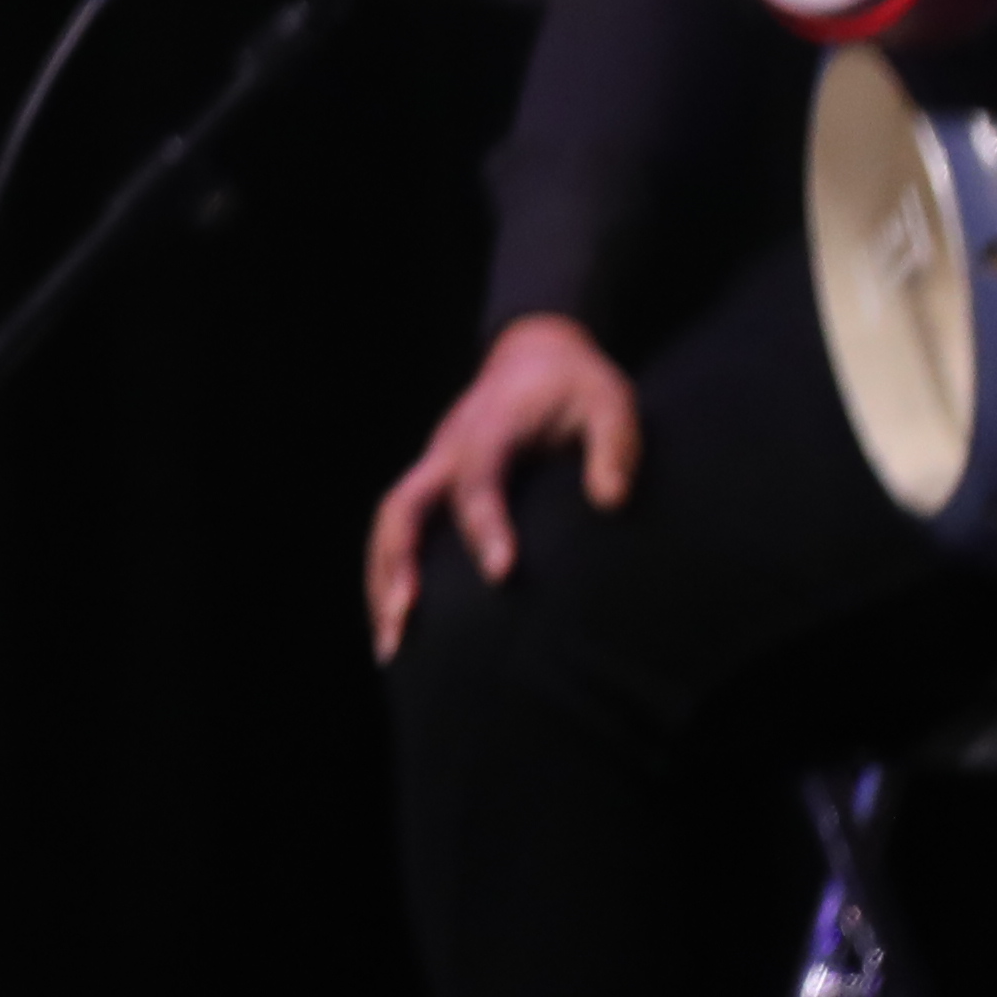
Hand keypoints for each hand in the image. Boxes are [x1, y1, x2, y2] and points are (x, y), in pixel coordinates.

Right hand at [364, 312, 636, 657]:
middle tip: (406, 619)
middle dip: (399, 563)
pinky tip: (396, 620)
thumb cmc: (577, 384)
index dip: (485, 523)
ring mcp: (433, 465)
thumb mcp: (611, 402)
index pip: (478, 476)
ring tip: (389, 644)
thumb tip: (610, 503)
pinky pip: (399, 527)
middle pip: (403, 506)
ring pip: (390, 522)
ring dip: (382, 579)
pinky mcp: (432, 483)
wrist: (534, 351)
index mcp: (490, 427)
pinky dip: (388, 572)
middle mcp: (448, 448)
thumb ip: (614, 448)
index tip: (500, 574)